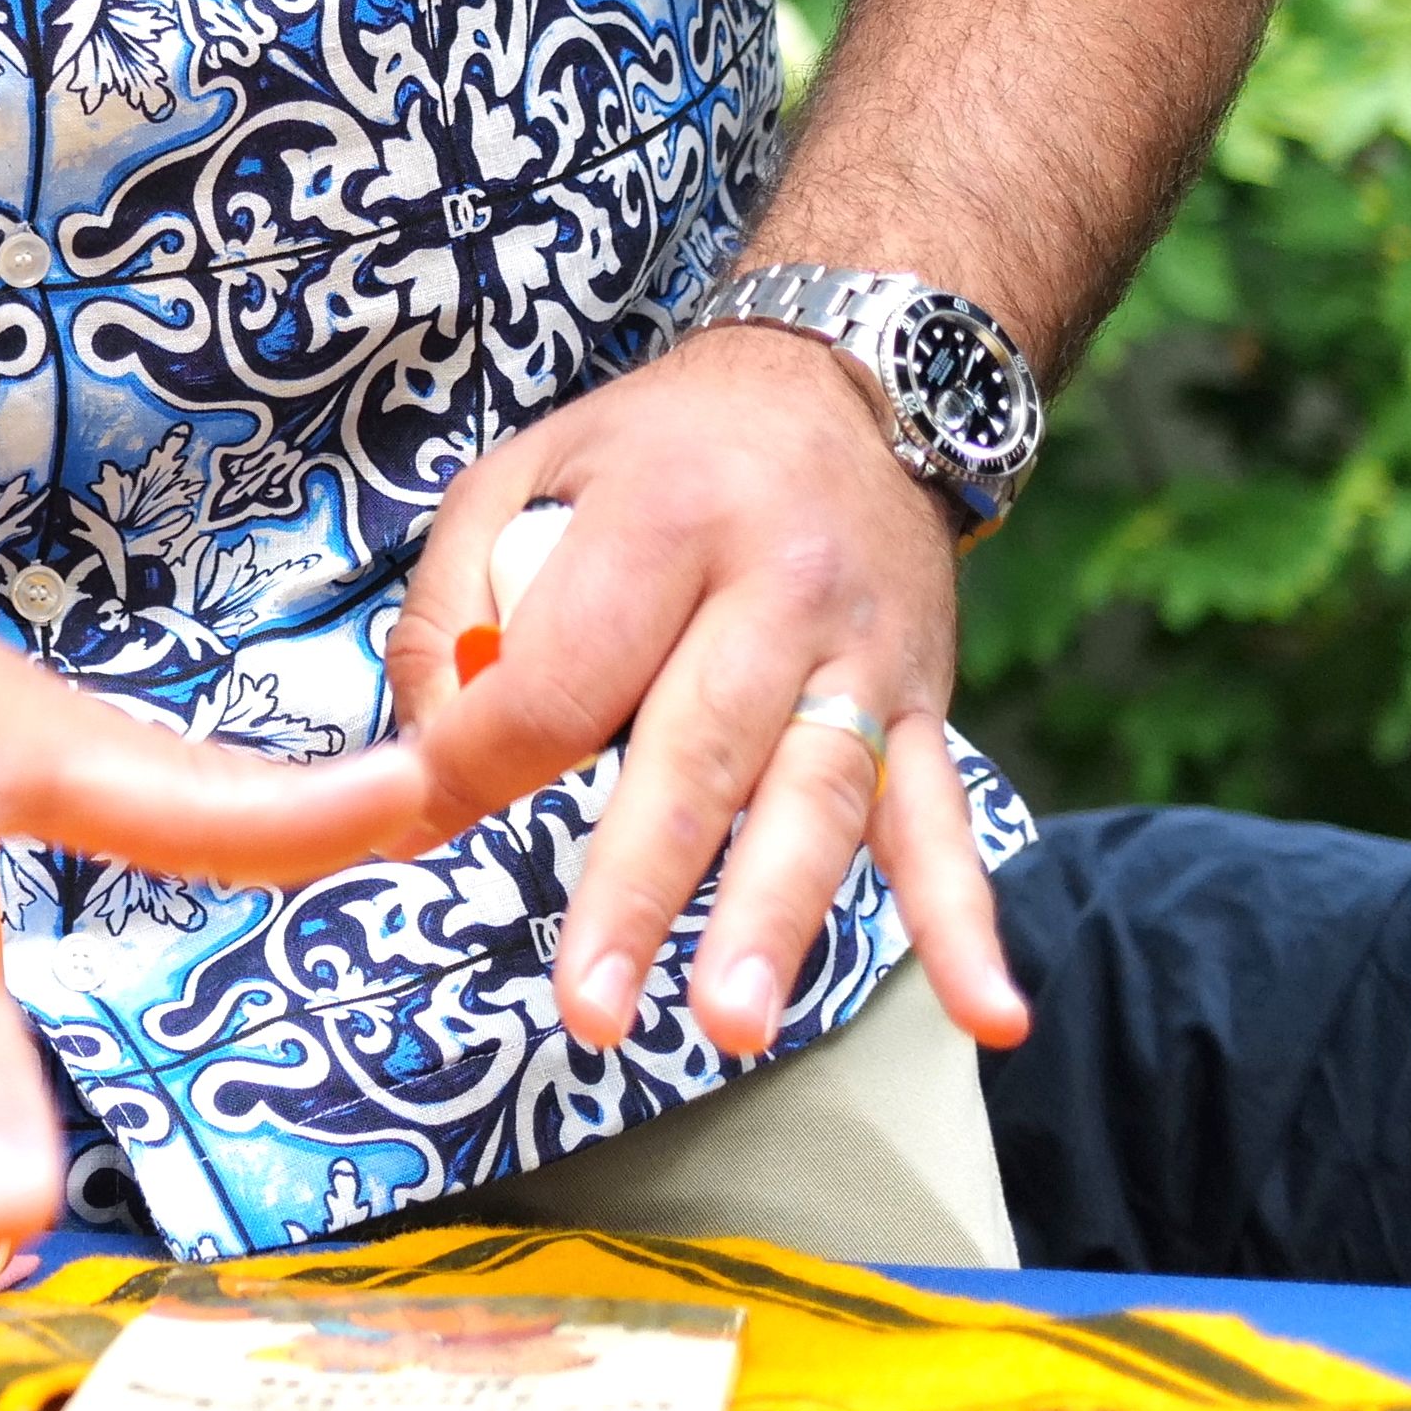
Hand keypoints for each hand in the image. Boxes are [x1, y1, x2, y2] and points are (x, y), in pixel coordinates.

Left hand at [384, 329, 1023, 1069]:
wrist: (841, 386)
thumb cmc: (654, 455)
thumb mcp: (520, 476)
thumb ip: (454, 613)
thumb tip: (426, 769)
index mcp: (660, 525)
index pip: (562, 677)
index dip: (482, 762)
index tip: (421, 828)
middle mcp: (774, 591)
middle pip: (696, 754)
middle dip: (639, 888)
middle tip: (589, 1005)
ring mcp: (861, 656)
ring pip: (818, 801)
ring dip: (775, 921)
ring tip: (732, 1023)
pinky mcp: (922, 706)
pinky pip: (945, 823)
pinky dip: (967, 925)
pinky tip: (989, 1014)